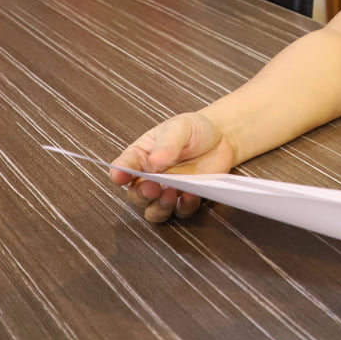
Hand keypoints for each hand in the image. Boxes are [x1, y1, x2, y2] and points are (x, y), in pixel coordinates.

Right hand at [109, 112, 238, 221]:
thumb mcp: (180, 127)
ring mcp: (167, 190)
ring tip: (171, 194)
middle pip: (136, 194)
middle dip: (142, 194)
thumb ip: (167, 143)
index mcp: (141, 156)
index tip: (120, 177)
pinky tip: (190, 196)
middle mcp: (150, 177)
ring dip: (160, 207)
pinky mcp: (186, 199)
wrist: (222, 137)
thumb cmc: (194, 130)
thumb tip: (155, 160)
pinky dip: (183, 207)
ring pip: (154, 210)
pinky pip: (180, 211)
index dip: (119, 173)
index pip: (123, 167)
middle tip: (153, 188)